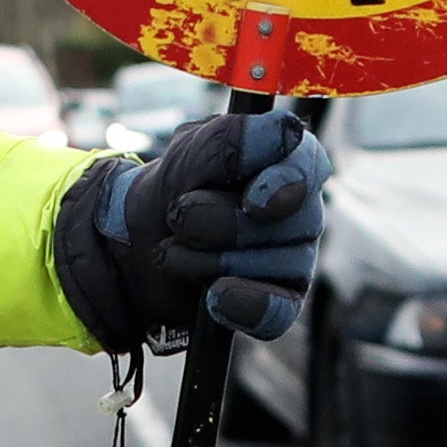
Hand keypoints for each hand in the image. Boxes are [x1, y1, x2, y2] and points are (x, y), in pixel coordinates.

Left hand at [54, 110, 334, 347]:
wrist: (138, 243)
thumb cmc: (176, 186)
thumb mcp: (188, 151)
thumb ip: (230, 140)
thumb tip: (285, 132)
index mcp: (288, 160)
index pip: (309, 165)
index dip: (284, 183)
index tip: (253, 200)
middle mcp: (301, 209)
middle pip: (286, 221)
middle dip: (218, 222)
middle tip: (178, 215)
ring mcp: (295, 259)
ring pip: (269, 265)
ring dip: (205, 260)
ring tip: (176, 250)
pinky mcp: (278, 304)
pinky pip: (277, 313)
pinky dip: (241, 305)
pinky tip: (212, 298)